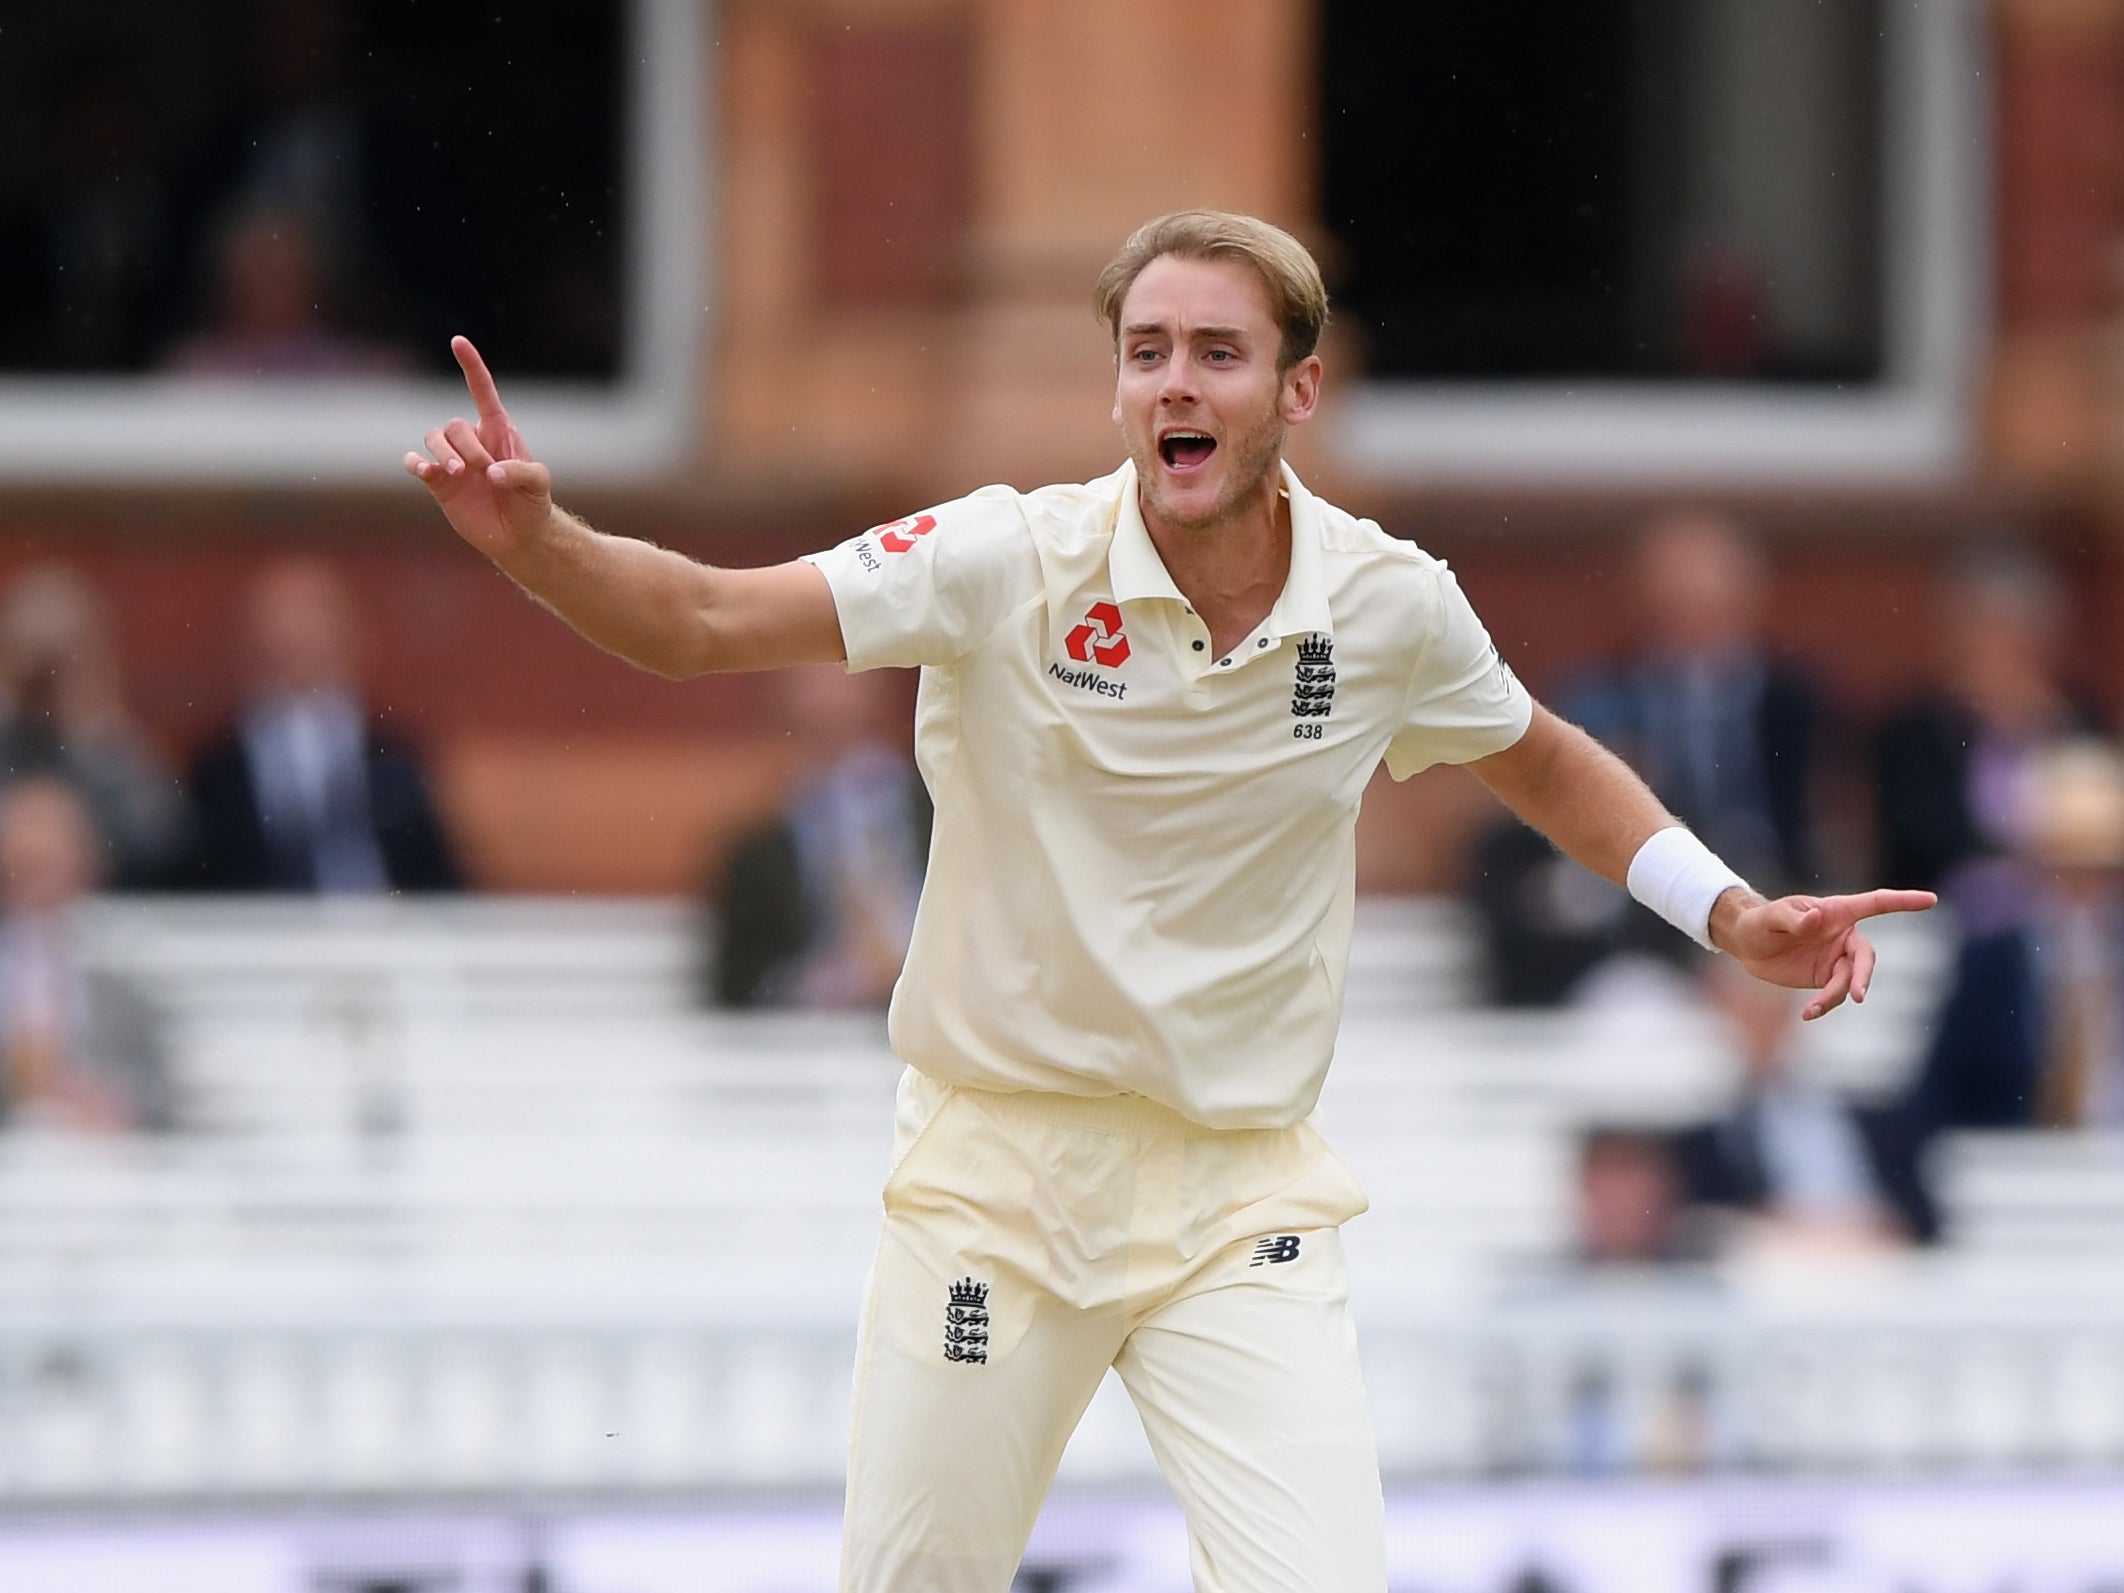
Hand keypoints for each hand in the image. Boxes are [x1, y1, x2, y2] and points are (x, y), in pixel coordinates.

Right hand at [403, 336, 554, 558]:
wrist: (518, 535)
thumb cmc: (532, 503)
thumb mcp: (539, 484)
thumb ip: (522, 472)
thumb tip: (491, 473)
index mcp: (498, 431)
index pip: (482, 391)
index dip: (471, 366)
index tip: (458, 341)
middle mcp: (473, 441)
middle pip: (454, 425)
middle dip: (467, 448)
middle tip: (486, 473)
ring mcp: (453, 460)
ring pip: (433, 438)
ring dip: (442, 453)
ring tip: (457, 474)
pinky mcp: (439, 481)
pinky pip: (417, 462)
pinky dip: (416, 463)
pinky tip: (424, 470)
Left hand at [1710, 888, 1937, 1019]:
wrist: (1746, 944)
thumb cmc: (1760, 921)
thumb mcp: (1770, 917)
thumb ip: (1792, 918)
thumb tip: (1815, 919)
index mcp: (1835, 911)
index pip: (1875, 904)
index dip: (1903, 902)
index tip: (1930, 900)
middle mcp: (1842, 934)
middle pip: (1865, 955)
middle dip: (1864, 975)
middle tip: (1858, 995)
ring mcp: (1836, 957)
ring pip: (1851, 979)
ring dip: (1838, 995)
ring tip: (1814, 1008)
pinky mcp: (1826, 977)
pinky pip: (1834, 993)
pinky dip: (1824, 1005)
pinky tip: (1808, 1014)